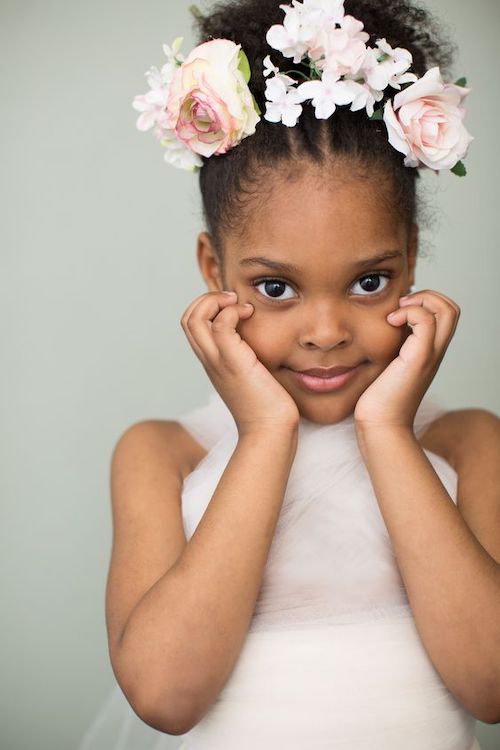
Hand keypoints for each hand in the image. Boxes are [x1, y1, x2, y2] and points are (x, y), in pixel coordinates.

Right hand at [181, 291, 299, 433]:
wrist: (269, 432)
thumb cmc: (268, 407)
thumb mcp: (254, 375)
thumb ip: (250, 357)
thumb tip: (261, 340)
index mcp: (212, 362)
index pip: (192, 326)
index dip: (206, 307)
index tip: (232, 306)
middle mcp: (209, 360)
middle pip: (187, 318)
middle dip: (207, 299)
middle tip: (233, 300)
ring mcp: (218, 361)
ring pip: (194, 319)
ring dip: (215, 301)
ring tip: (240, 305)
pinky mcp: (233, 362)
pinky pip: (221, 325)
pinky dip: (232, 311)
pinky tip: (250, 315)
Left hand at [354, 289, 460, 428]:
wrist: (381, 425)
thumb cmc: (378, 399)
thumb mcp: (387, 365)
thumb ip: (392, 346)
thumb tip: (383, 327)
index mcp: (429, 352)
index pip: (445, 314)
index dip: (426, 302)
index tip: (399, 311)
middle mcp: (435, 352)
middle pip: (452, 308)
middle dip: (427, 296)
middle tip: (401, 308)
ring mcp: (429, 354)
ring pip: (447, 310)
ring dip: (421, 301)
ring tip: (397, 314)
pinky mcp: (418, 359)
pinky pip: (426, 321)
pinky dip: (409, 312)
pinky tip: (390, 323)